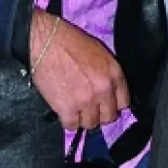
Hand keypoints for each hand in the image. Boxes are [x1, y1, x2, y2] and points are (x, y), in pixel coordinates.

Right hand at [30, 9, 129, 128]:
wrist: (44, 41)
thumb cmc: (68, 41)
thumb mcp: (98, 52)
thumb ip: (106, 73)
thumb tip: (106, 90)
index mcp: (114, 73)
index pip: (123, 102)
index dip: (112, 103)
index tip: (104, 103)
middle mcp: (104, 89)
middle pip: (108, 117)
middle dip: (98, 113)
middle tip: (87, 107)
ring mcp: (86, 101)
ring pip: (90, 124)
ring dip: (82, 118)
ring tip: (73, 107)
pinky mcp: (68, 109)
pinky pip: (72, 126)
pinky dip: (67, 120)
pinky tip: (63, 109)